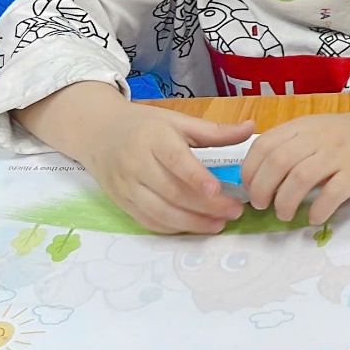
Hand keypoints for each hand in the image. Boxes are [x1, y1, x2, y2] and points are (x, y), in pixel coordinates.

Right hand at [74, 102, 253, 233]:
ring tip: (218, 225)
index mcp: (154, 139)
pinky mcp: (121, 202)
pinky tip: (194, 227)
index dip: (196, 177)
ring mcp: (127, 186)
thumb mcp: (178, 121)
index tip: (218, 190)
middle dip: (205, 206)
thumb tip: (251, 128)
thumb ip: (215, 130)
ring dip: (191, 223)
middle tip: (234, 211)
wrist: (98, 133)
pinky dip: (171, 228)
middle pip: (171, 191)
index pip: (176, 160)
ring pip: (159, 211)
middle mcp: (137, 164)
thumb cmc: (145, 125)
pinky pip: (147, 221)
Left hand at [242, 80, 349, 224]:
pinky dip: (317, 210)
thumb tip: (255, 177)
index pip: (264, 146)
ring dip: (285, 202)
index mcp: (302, 127)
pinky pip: (331, 194)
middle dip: (262, 190)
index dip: (250, 171)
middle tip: (262, 205)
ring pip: (300, 179)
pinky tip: (314, 217)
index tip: (250, 188)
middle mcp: (318, 138)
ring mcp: (338, 155)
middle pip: (278, 163)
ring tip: (284, 214)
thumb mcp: (312, 130)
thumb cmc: (343, 136)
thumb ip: (286, 145)